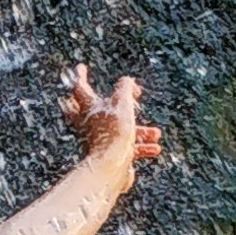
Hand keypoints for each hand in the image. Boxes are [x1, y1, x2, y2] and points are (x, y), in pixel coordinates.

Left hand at [61, 64, 165, 182]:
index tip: (81, 67)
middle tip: (101, 96)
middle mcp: (90, 124)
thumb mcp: (122, 103)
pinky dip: (141, 147)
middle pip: (87, 110)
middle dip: (95, 102)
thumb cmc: (114, 134)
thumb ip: (125, 88)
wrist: (112, 167)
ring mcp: (99, 140)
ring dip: (139, 130)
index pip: (79, 87)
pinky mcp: (109, 155)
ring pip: (118, 130)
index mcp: (89, 108)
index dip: (80, 75)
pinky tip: (154, 149)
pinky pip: (127, 148)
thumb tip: (127, 81)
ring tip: (155, 133)